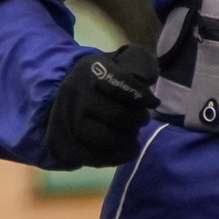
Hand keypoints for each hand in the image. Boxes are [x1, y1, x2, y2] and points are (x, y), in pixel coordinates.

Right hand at [44, 44, 159, 168]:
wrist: (66, 96)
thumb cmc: (103, 79)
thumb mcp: (120, 61)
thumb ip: (139, 63)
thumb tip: (146, 78)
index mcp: (90, 68)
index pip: (122, 85)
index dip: (142, 96)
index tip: (151, 101)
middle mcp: (75, 92)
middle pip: (116, 115)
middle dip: (137, 119)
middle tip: (142, 118)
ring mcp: (68, 119)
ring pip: (105, 138)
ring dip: (128, 138)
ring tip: (132, 132)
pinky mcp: (67, 142)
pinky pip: (95, 157)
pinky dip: (119, 155)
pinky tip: (128, 147)